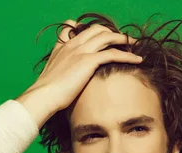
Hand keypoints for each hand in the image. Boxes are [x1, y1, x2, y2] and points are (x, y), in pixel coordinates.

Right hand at [17, 20, 140, 125]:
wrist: (44, 95)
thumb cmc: (47, 91)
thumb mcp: (51, 74)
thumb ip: (59, 67)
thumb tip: (65, 77)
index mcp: (63, 46)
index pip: (76, 27)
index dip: (92, 30)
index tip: (103, 36)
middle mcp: (73, 44)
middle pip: (97, 29)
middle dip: (112, 32)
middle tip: (124, 41)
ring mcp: (81, 51)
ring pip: (107, 37)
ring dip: (124, 40)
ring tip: (135, 45)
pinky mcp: (88, 61)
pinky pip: (112, 53)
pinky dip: (127, 56)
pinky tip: (137, 59)